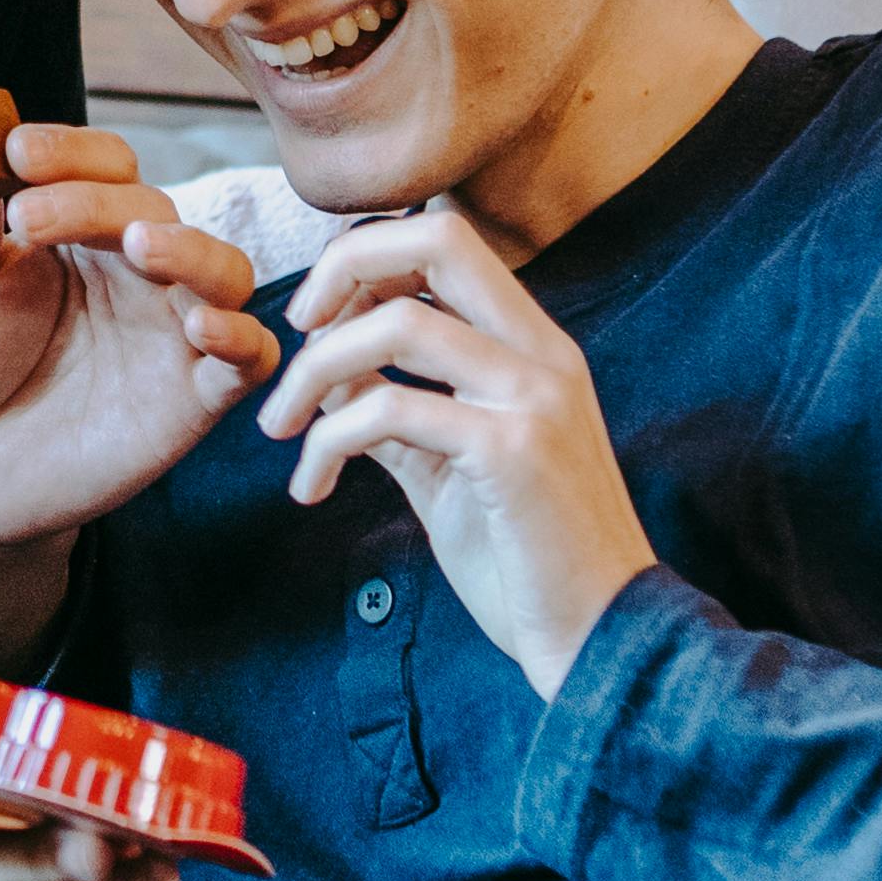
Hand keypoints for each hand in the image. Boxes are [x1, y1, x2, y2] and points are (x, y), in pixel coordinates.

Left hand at [0, 121, 283, 596]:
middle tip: (28, 220)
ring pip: (225, 269)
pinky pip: (251, 357)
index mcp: (83, 230)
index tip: (15, 152)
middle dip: (95, 204)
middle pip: (154, 209)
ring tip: (142, 248)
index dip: (67, 151)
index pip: (104, 166)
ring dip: (192, 250)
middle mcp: (138, 270)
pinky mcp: (196, 396)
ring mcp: (171, 330)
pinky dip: (240, 336)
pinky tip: (201, 327)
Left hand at [259, 207, 660, 697]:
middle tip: (294, 329)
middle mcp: (543, 355)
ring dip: (314, 369)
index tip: (321, 322)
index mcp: (535, 349)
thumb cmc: (528, 564)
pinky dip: (328, 441)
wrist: (601, 642)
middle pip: (437, 239)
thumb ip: (403, 418)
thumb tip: (332, 382)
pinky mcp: (511, 452)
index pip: (449, 241)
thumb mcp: (454, 472)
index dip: (371, 259)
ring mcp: (533, 398)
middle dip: (344, 265)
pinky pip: (391, 411)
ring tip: (280, 426)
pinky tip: (311, 488)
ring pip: (398, 323)